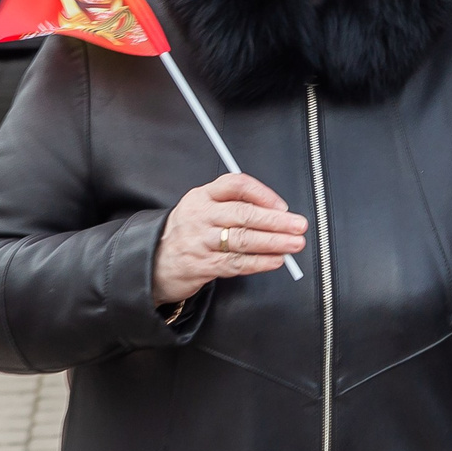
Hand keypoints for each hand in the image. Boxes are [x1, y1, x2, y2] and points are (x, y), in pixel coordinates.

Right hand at [152, 172, 306, 304]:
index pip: (236, 185)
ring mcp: (201, 241)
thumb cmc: (188, 232)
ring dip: (273, 243)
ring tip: (293, 244)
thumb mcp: (202, 208)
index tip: (282, 205)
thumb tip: (275, 212)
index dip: (262, 194)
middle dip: (276, 221)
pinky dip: (260, 262)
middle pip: (244, 214)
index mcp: (203, 195)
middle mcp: (201, 216)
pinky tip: (276, 260)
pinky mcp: (203, 265)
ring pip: (243, 240)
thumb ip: (233, 204)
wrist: (154, 261)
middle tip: (298, 225)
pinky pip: (237, 263)